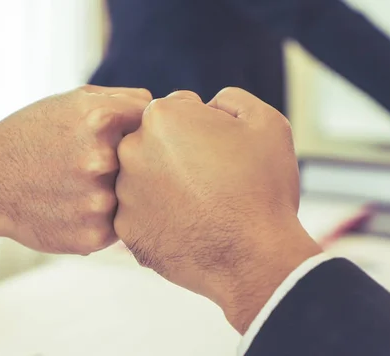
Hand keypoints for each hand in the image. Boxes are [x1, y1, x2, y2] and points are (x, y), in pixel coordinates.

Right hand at [0, 85, 151, 253]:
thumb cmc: (31, 137)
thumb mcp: (70, 101)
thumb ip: (121, 99)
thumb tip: (161, 111)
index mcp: (99, 119)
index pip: (149, 122)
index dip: (133, 128)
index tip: (111, 135)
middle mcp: (102, 161)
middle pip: (145, 162)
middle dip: (127, 162)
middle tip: (88, 165)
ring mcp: (98, 202)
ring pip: (133, 196)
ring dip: (116, 193)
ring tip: (77, 187)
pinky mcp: (94, 237)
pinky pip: (118, 224)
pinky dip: (103, 217)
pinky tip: (74, 209)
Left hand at [114, 89, 320, 332]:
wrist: (255, 258)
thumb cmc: (262, 188)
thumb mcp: (264, 123)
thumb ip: (229, 99)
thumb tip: (209, 105)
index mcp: (161, 117)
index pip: (176, 110)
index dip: (202, 127)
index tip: (219, 150)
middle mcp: (131, 151)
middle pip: (154, 142)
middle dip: (177, 153)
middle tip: (210, 178)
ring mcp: (125, 193)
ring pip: (145, 179)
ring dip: (166, 185)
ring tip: (202, 205)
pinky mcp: (126, 230)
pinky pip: (141, 214)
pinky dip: (160, 218)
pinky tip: (189, 226)